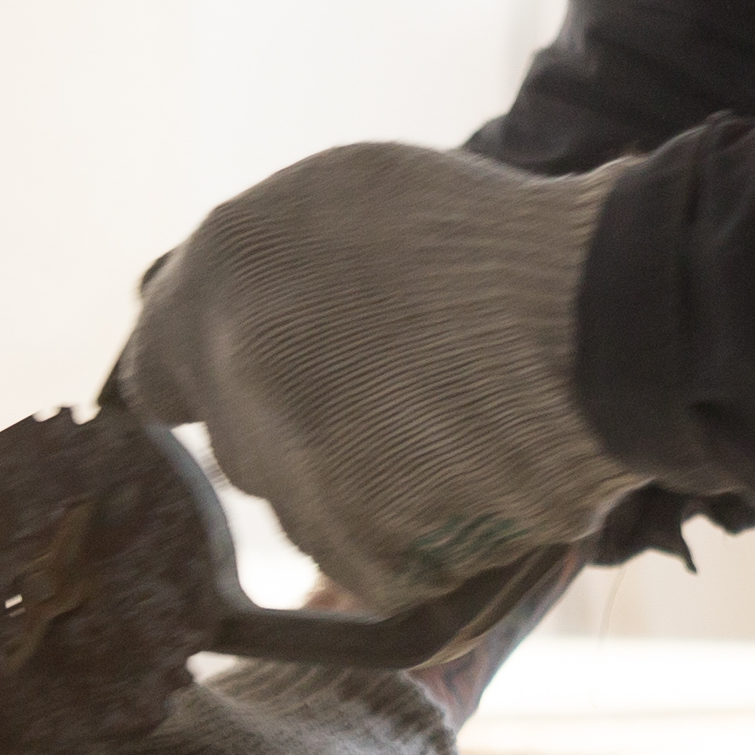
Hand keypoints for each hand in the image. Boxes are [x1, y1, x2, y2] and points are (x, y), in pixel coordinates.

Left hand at [114, 142, 644, 604]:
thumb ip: (262, 261)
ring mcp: (298, 484)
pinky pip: (370, 551)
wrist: (598, 323)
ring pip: (307, 498)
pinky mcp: (367, 558)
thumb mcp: (349, 196)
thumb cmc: (483, 241)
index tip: (247, 383)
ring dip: (358, 471)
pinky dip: (412, 523)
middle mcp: (237, 391)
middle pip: (242, 438)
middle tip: (394, 380)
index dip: (201, 382)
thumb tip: (224, 317)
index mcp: (219, 287)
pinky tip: (471, 464)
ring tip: (450, 414)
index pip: (155, 376)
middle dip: (299, 416)